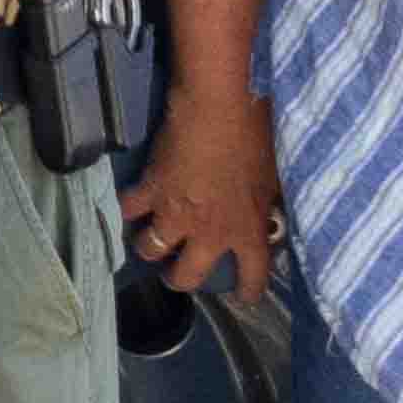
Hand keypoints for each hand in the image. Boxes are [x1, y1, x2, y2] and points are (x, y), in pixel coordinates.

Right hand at [122, 88, 280, 295]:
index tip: (244, 294)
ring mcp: (174, 214)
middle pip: (185, 276)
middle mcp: (208, 233)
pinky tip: (130, 205)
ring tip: (151, 238)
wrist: (218, 108)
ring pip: (149, 249)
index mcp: (247, 231)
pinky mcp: (150, 190)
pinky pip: (129, 209)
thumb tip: (269, 214)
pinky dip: (128, 208)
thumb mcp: (275, 178)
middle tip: (177, 269)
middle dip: (179, 279)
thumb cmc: (256, 137)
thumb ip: (267, 205)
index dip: (248, 291)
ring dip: (150, 246)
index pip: (252, 277)